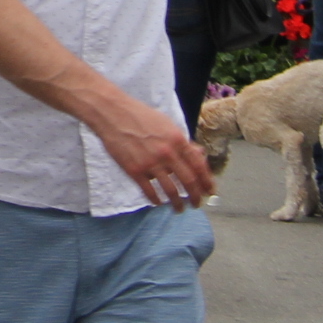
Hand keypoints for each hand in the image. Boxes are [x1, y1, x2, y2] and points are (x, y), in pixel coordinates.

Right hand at [95, 93, 214, 209]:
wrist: (112, 113)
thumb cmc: (140, 115)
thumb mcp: (166, 124)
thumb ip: (182, 141)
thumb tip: (198, 155)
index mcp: (178, 140)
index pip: (199, 166)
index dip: (207, 181)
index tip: (209, 191)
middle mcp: (167, 153)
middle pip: (189, 181)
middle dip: (196, 196)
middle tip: (197, 204)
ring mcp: (151, 163)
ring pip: (171, 190)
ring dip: (178, 203)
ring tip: (179, 209)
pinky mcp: (135, 170)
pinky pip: (149, 191)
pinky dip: (156, 200)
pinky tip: (158, 202)